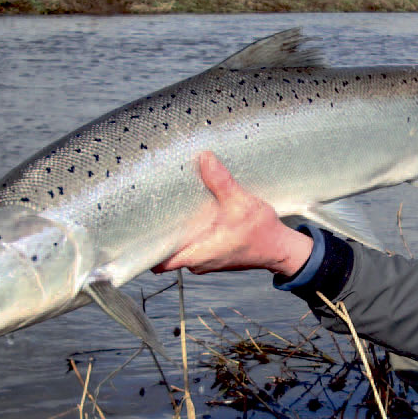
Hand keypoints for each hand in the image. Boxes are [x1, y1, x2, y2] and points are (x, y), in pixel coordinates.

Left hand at [153, 152, 313, 276]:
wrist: (281, 248)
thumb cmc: (262, 233)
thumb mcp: (241, 203)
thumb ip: (221, 182)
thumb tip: (204, 157)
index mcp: (197, 254)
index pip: (158, 260)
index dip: (145, 247)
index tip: (136, 228)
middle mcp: (197, 261)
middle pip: (165, 250)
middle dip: (158, 231)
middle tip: (150, 207)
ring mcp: (204, 259)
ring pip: (178, 247)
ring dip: (175, 230)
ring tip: (167, 206)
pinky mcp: (212, 254)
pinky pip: (191, 244)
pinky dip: (188, 231)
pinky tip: (189, 212)